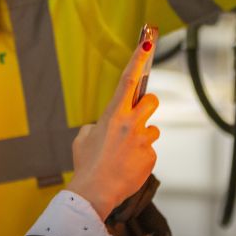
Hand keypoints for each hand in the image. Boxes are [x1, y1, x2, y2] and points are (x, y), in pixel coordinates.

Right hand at [68, 42, 159, 218]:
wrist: (94, 192)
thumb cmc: (87, 165)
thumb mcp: (83, 138)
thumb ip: (96, 125)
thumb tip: (103, 124)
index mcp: (112, 114)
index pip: (128, 80)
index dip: (138, 60)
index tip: (148, 43)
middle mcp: (130, 123)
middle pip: (151, 101)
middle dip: (147, 106)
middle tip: (136, 118)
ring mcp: (142, 140)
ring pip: (152, 130)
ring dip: (142, 137)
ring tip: (125, 154)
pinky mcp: (151, 156)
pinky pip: (149, 151)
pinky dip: (141, 157)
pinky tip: (128, 167)